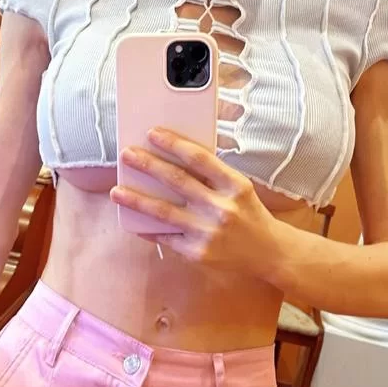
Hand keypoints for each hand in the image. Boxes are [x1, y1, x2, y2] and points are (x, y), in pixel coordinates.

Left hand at [111, 127, 278, 273]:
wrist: (270, 253)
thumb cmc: (250, 215)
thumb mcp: (239, 188)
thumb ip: (212, 176)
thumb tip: (172, 158)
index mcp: (235, 186)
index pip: (199, 158)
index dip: (174, 143)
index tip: (152, 133)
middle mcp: (222, 208)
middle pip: (177, 181)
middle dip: (148, 165)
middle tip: (126, 154)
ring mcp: (208, 232)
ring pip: (164, 212)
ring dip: (136, 199)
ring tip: (117, 190)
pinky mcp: (198, 253)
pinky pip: (166, 237)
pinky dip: (147, 228)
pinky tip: (132, 219)